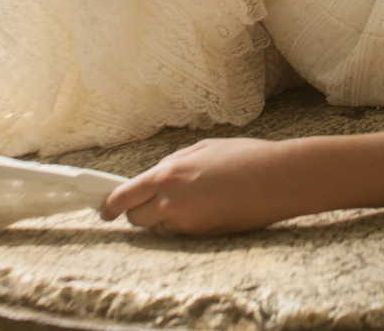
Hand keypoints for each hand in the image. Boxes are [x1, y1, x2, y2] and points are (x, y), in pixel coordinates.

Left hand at [100, 137, 293, 235]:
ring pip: (159, 227)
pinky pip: (181, 232)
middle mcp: (172, 201)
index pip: (124, 197)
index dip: (110, 205)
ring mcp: (187, 222)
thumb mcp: (203, 148)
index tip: (105, 209)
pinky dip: (184, 223)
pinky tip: (205, 207)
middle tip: (150, 202)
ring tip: (190, 200)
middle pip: (136, 218)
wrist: (278, 179)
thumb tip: (156, 175)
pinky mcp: (203, 235)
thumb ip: (173, 163)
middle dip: (138, 212)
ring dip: (163, 218)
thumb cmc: (245, 157)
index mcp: (169, 174)